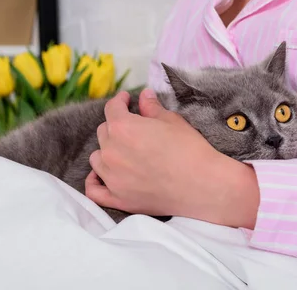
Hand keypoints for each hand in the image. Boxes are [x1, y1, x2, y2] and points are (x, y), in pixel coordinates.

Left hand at [85, 89, 259, 228]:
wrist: (203, 185)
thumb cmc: (190, 150)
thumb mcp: (173, 121)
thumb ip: (152, 108)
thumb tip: (144, 96)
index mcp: (123, 128)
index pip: (112, 109)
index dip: (120, 101)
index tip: (126, 99)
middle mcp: (112, 152)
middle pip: (104, 132)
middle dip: (116, 126)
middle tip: (132, 127)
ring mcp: (112, 177)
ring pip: (98, 158)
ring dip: (107, 151)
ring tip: (122, 151)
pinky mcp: (118, 199)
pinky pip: (94, 190)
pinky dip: (94, 182)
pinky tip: (100, 176)